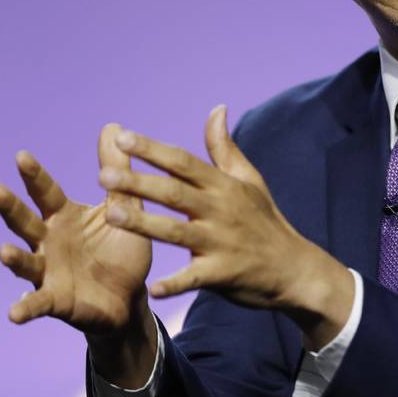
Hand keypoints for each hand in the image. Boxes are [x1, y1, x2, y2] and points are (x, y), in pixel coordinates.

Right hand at [0, 124, 152, 334]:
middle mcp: (48, 241)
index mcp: (64, 217)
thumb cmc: (122, 250)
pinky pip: (37, 303)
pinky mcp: (55, 299)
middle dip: (10, 207)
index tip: (20, 156)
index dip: (34, 176)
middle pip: (25, 222)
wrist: (130, 296)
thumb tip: (113, 127)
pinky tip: (15, 313)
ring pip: (25, 261)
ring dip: (14, 258)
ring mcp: (47, 271)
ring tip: (4, 252)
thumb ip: (118, 172)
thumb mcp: (124, 209)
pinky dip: (25, 307)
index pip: (45, 192)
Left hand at [99, 105, 353, 348]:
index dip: (152, 150)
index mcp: (223, 186)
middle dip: (139, 183)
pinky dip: (175, 284)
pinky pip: (194, 278)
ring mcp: (221, 242)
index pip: (183, 162)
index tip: (121, 137)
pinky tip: (152, 288)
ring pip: (177, 232)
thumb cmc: (264, 220)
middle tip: (104, 175)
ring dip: (144, 224)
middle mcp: (220, 210)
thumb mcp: (248, 179)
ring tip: (110, 215)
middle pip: (174, 193)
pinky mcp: (222, 273)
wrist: (294, 268)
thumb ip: (224, 147)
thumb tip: (216, 108)